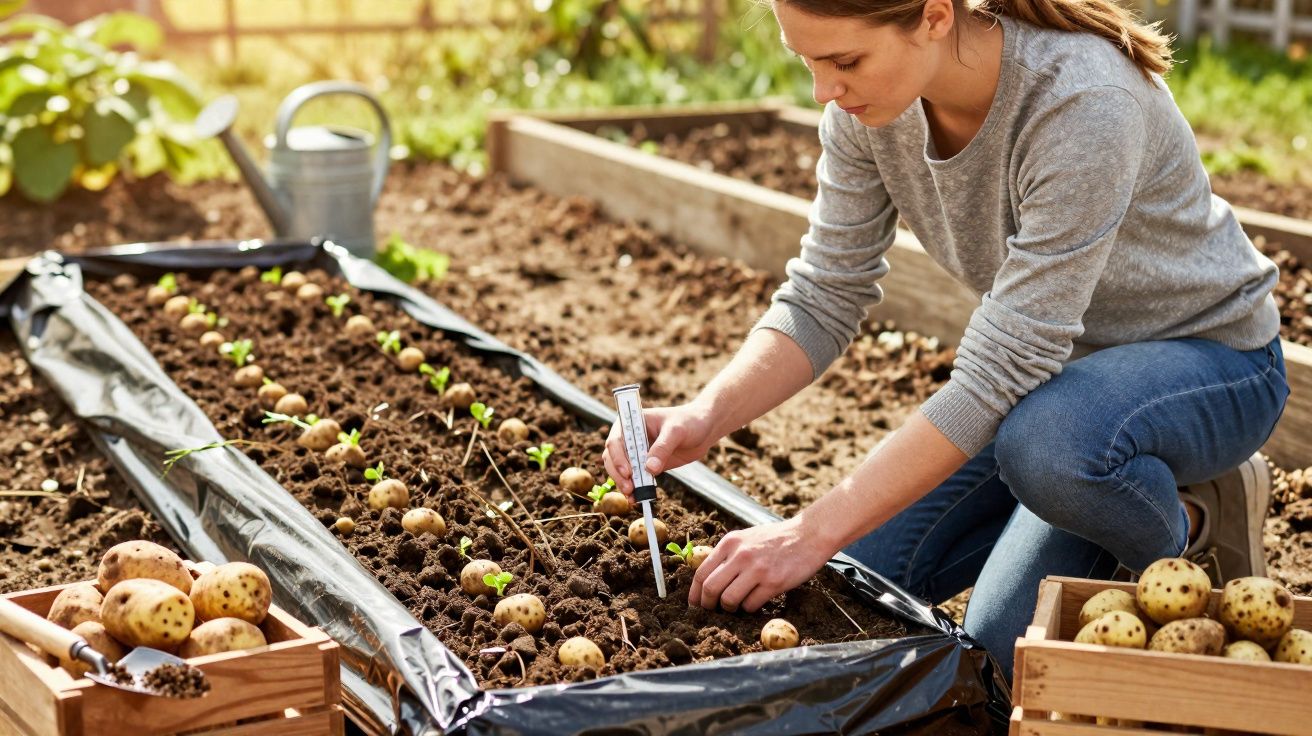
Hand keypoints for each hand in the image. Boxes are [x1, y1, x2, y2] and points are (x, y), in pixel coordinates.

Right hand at [602, 403, 716, 498]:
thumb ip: (663, 448)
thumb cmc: (689, 422)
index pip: (616, 439)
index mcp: (632, 422)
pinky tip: (637, 498)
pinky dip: (633, 488)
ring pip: (619, 469)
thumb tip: (649, 469)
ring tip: (632, 496)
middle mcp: (630, 437)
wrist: (703, 430)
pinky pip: (634, 477)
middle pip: (612, 456)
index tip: (628, 472)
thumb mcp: (677, 431)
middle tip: (629, 488)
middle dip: (618, 473)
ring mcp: (636, 451)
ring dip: (622, 483)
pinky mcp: (645, 464)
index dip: (618, 456)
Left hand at [688, 517, 833, 612]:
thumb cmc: (776, 538)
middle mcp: (740, 555)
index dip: (695, 593)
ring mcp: (757, 570)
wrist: (808, 535)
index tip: (695, 604)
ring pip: (729, 600)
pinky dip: (749, 608)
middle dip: (708, 605)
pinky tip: (755, 602)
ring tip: (736, 607)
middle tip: (712, 611)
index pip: (701, 573)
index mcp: (730, 543)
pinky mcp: (773, 583)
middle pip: (711, 589)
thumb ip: (728, 554)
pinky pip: (751, 605)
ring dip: (729, 608)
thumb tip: (708, 578)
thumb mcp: (746, 537)